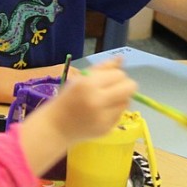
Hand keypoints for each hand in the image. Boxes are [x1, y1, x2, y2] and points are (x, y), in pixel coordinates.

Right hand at [19, 57, 136, 177]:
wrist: (56, 127)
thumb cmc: (67, 99)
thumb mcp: (80, 79)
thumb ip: (103, 68)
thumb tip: (122, 58)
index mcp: (89, 85)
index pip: (119, 75)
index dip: (116, 75)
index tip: (108, 79)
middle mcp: (97, 101)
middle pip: (130, 88)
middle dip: (125, 86)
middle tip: (113, 89)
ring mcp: (103, 118)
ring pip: (127, 101)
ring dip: (120, 99)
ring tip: (105, 101)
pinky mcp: (107, 129)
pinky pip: (120, 115)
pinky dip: (114, 111)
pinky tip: (101, 112)